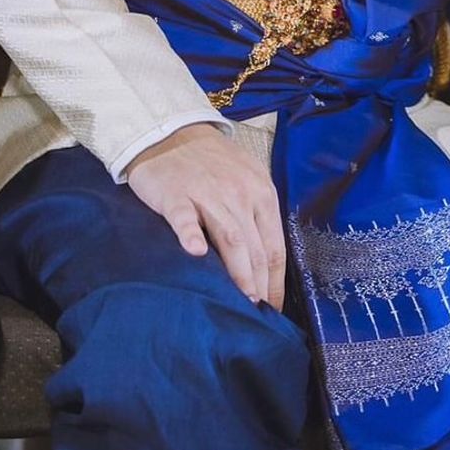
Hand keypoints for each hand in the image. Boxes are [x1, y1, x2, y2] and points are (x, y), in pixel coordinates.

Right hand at [126, 124, 285, 309]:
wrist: (172, 132)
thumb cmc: (213, 164)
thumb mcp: (246, 181)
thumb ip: (255, 215)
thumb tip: (265, 264)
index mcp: (261, 193)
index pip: (275, 245)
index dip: (276, 281)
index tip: (274, 309)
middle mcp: (240, 194)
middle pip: (256, 247)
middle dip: (261, 284)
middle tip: (260, 316)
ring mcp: (208, 194)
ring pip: (231, 236)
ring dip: (239, 271)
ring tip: (244, 299)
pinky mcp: (176, 195)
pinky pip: (185, 217)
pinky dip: (191, 234)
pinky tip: (196, 253)